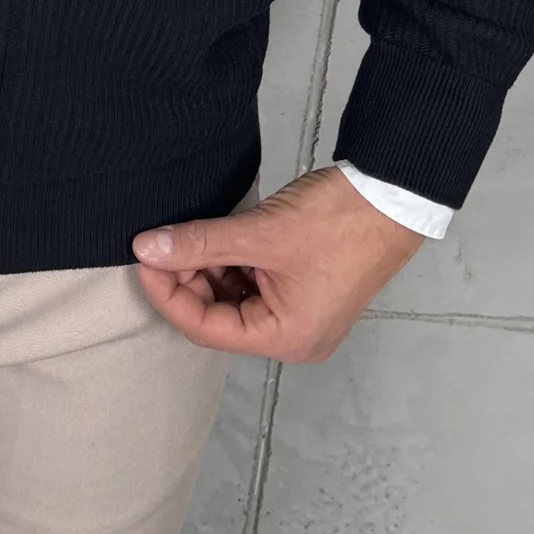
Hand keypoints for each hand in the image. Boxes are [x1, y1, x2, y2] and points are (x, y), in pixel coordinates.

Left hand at [131, 165, 426, 362]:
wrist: (390, 196)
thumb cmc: (338, 221)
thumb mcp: (260, 232)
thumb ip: (199, 243)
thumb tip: (148, 249)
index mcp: (286, 338)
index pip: (206, 328)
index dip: (168, 293)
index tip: (143, 259)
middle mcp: (294, 337)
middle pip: (218, 318)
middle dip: (187, 280)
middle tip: (163, 243)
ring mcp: (300, 315)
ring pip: (234, 300)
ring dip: (208, 270)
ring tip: (190, 236)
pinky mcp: (302, 291)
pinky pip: (254, 287)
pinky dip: (232, 265)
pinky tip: (219, 238)